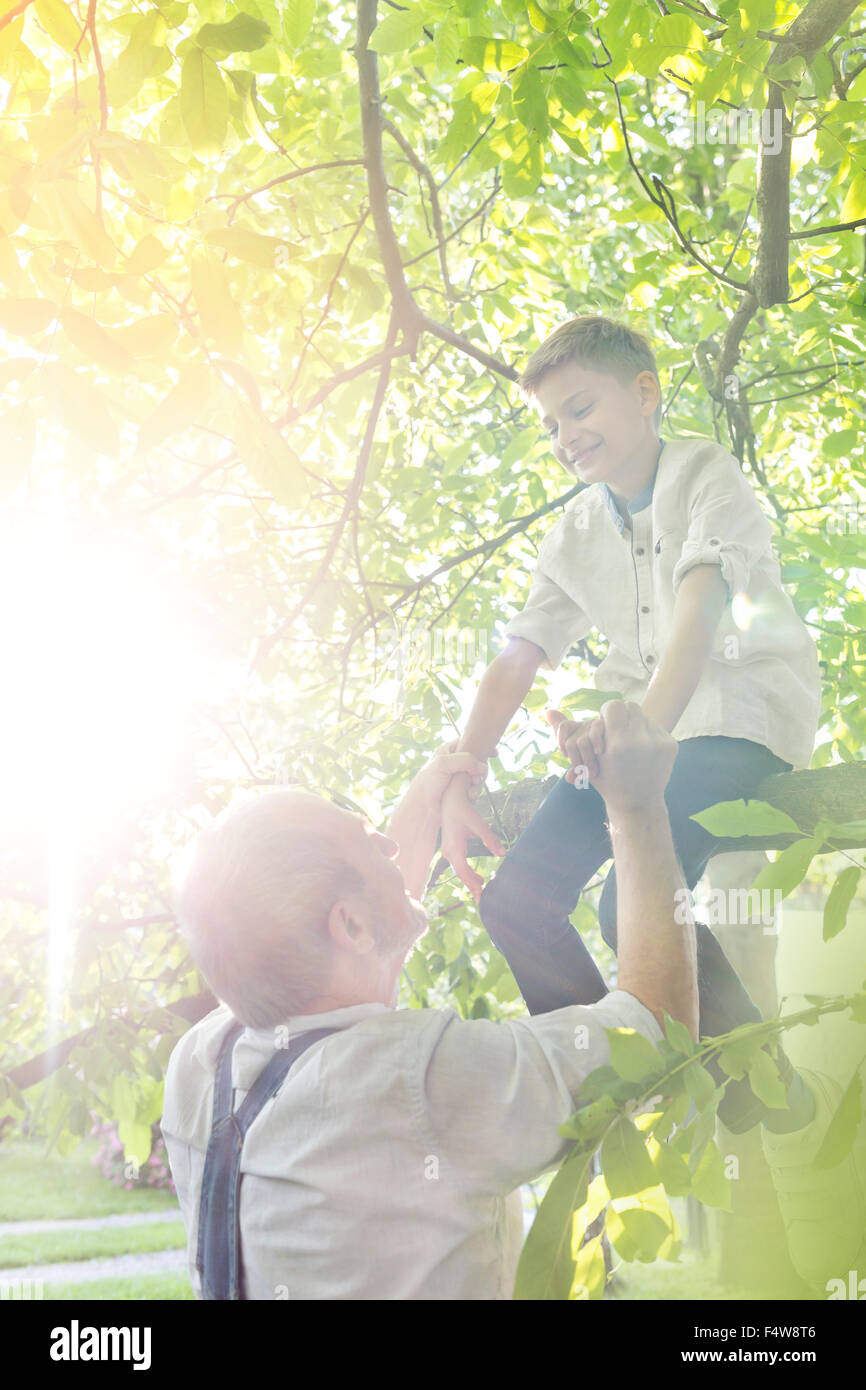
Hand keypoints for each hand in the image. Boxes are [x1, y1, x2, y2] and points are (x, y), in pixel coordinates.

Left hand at [403, 740, 487, 818]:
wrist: (423, 807)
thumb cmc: (428, 783)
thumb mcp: (444, 764)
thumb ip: (465, 760)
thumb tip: (483, 767)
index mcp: (449, 750)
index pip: (469, 742)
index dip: (482, 746)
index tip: (494, 753)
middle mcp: (455, 762)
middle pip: (478, 760)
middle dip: (481, 770)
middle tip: (475, 779)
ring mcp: (459, 776)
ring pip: (478, 775)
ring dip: (478, 783)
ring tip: (470, 791)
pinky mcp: (461, 789)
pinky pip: (475, 787)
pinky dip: (475, 791)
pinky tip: (470, 796)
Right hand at [440, 775, 505, 902]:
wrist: (449, 799)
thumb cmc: (463, 810)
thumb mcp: (478, 823)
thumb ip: (490, 838)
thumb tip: (503, 853)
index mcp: (454, 847)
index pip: (463, 871)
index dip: (472, 884)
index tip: (481, 896)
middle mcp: (448, 851)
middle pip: (461, 874)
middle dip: (472, 887)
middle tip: (484, 900)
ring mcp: (448, 850)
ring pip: (460, 870)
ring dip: (471, 880)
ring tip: (484, 889)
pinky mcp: (450, 848)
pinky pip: (459, 865)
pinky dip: (468, 873)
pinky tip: (478, 878)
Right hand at [550, 701, 676, 812]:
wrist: (638, 803)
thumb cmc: (607, 782)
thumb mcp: (585, 760)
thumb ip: (566, 734)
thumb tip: (547, 711)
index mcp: (618, 744)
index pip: (614, 706)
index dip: (607, 714)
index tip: (605, 726)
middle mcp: (640, 741)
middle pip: (630, 707)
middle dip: (621, 717)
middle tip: (616, 732)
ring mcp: (659, 743)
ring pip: (644, 715)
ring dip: (634, 724)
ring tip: (629, 740)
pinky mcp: (671, 745)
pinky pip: (656, 727)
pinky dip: (647, 733)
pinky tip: (642, 749)